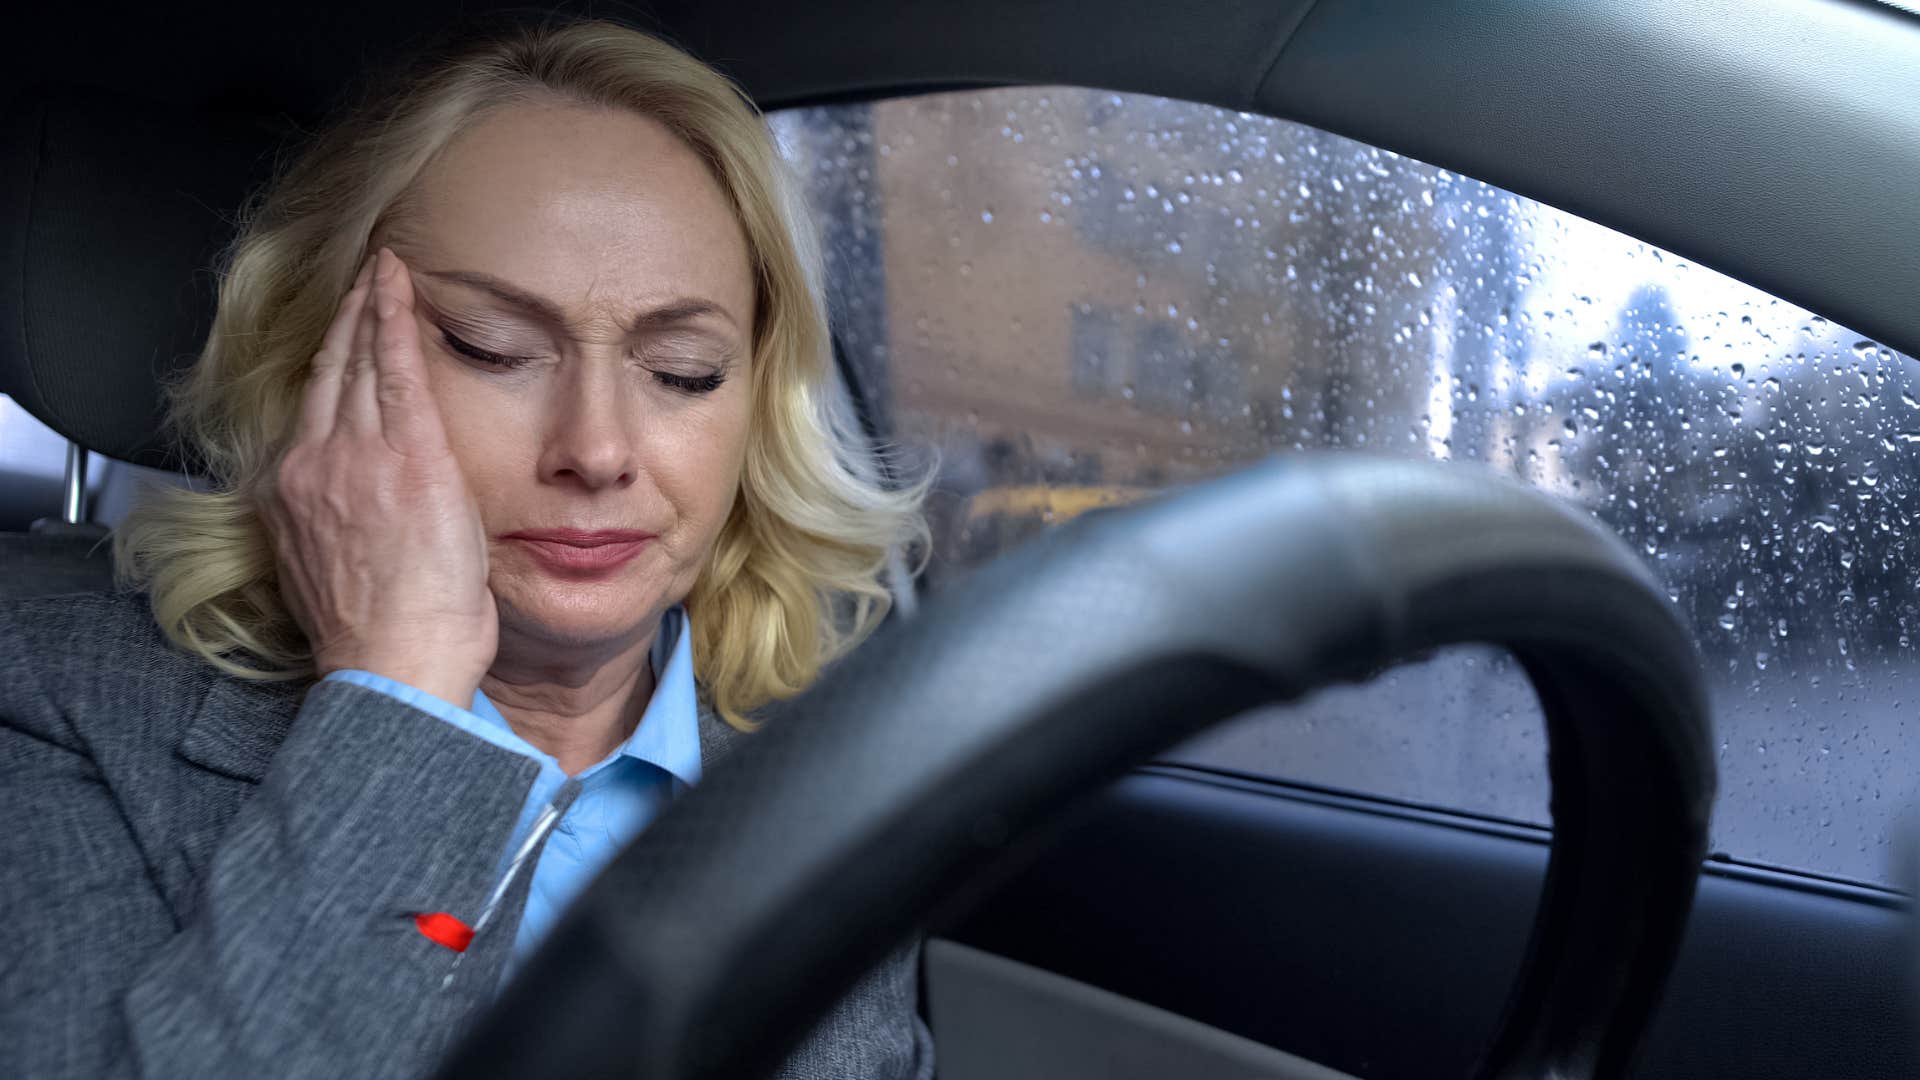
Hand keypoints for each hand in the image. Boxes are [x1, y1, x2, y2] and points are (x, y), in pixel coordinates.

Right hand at [259, 247, 497, 706]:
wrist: (393, 666)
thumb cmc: (382, 638)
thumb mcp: (341, 568)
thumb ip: (345, 519)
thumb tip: (366, 504)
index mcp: (294, 494)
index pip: (313, 410)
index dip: (328, 364)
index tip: (340, 335)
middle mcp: (312, 466)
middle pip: (329, 375)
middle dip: (347, 321)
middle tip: (363, 281)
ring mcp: (356, 458)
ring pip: (361, 363)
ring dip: (372, 310)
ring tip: (384, 273)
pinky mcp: (407, 458)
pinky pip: (399, 371)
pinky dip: (397, 322)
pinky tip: (401, 287)